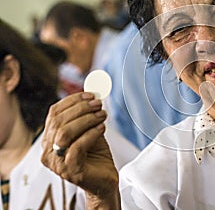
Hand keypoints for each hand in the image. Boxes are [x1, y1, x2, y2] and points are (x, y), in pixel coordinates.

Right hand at [41, 92, 119, 207]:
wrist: (104, 181)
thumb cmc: (95, 156)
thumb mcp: (89, 131)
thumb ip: (87, 116)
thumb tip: (93, 96)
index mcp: (49, 139)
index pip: (53, 114)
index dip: (72, 101)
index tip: (90, 95)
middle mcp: (48, 151)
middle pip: (59, 121)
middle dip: (81, 109)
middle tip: (99, 104)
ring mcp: (57, 163)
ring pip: (65, 133)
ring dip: (86, 120)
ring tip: (102, 115)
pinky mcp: (70, 171)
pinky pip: (77, 147)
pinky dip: (91, 134)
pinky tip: (102, 128)